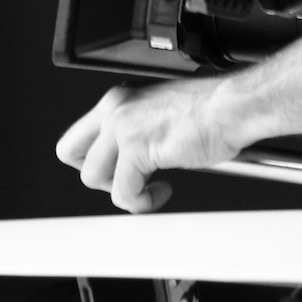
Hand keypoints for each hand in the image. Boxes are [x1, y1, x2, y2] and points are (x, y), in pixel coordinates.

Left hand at [56, 80, 241, 212]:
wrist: (232, 107)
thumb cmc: (210, 110)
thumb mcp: (160, 114)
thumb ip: (139, 131)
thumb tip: (131, 160)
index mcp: (119, 100)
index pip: (80, 135)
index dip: (93, 160)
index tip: (115, 171)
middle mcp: (115, 108)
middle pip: (70, 152)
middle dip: (96, 175)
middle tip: (125, 181)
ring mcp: (122, 127)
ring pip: (92, 177)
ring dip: (122, 191)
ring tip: (149, 188)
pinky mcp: (136, 149)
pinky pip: (123, 193)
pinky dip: (142, 202)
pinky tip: (162, 190)